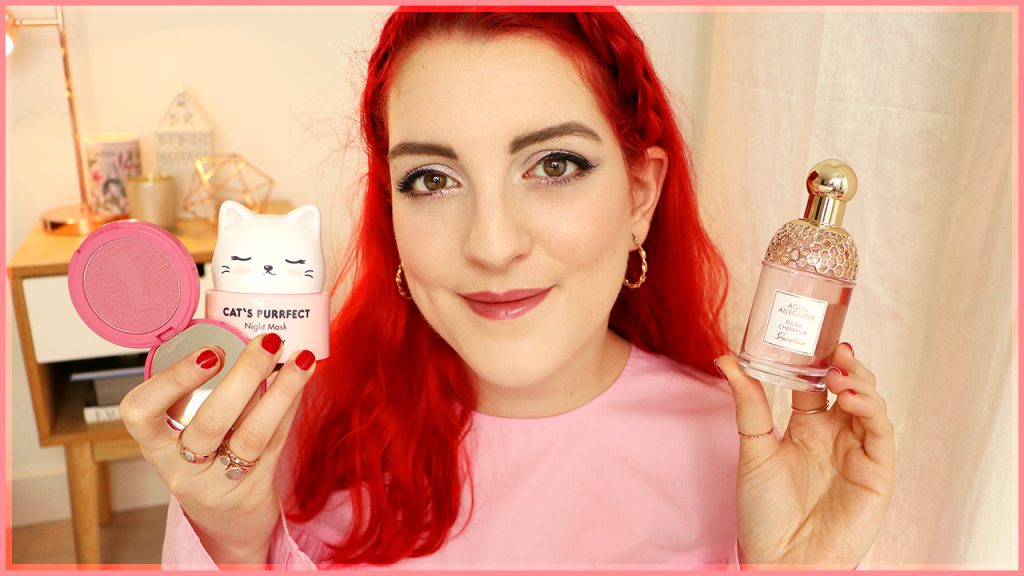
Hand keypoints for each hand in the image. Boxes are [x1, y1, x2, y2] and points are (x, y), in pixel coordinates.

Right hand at [120, 333, 315, 566]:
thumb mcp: (186, 431)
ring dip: (280, 392)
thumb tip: (238, 330)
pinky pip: (275, 444)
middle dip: (243, 376)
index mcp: (154, 445)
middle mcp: (181, 469)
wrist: (226, 522)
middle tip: (267, 341)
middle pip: (209, 423)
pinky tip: (301, 382)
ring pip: (250, 437)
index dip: (170, 381)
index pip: (141, 414)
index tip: (207, 351)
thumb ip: (202, 390)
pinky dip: (289, 408)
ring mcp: (218, 485)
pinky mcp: (252, 492)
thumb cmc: (204, 461)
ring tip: (299, 359)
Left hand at [716, 343, 894, 568]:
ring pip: (870, 405)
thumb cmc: (764, 512)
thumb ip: (748, 404)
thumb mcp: (753, 450)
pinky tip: (852, 399)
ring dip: (861, 384)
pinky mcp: (876, 474)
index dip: (819, 359)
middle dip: (847, 366)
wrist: (781, 559)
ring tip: (840, 373)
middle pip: (850, 389)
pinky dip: (872, 412)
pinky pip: (882, 435)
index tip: (814, 334)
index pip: (817, 383)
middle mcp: (834, 437)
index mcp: (805, 428)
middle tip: (837, 350)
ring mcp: (857, 453)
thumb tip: (726, 359)